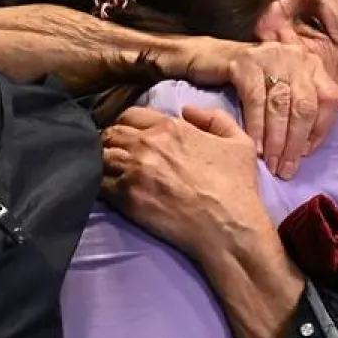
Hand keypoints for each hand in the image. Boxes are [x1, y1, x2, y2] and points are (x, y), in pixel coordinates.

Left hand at [101, 105, 270, 261]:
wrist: (227, 226)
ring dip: (102, 162)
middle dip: (110, 141)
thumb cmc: (237, 187)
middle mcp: (147, 143)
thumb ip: (215, 118)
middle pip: (110, 133)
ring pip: (100, 156)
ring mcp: (133, 170)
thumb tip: (187, 110)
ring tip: (108, 172)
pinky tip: (105, 190)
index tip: (130, 138)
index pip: (130, 115)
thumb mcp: (239, 143)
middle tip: (115, 155)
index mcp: (170, 127)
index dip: (127, 125)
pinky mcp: (126, 197)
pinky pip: (99, 183)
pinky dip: (98, 184)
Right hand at [176, 39, 337, 178]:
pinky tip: (253, 145)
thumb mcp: (283, 90)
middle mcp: (297, 57)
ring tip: (271, 163)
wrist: (209, 58)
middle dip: (296, 142)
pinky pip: (255, 100)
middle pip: (305, 105)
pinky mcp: (246, 61)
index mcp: (312, 65)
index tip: (305, 156)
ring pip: (281, 104)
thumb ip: (300, 111)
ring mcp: (272, 56)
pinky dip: (256, 127)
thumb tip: (306, 150)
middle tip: (285, 169)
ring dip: (276, 140)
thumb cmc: (249, 82)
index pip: (329, 100)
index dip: (320, 131)